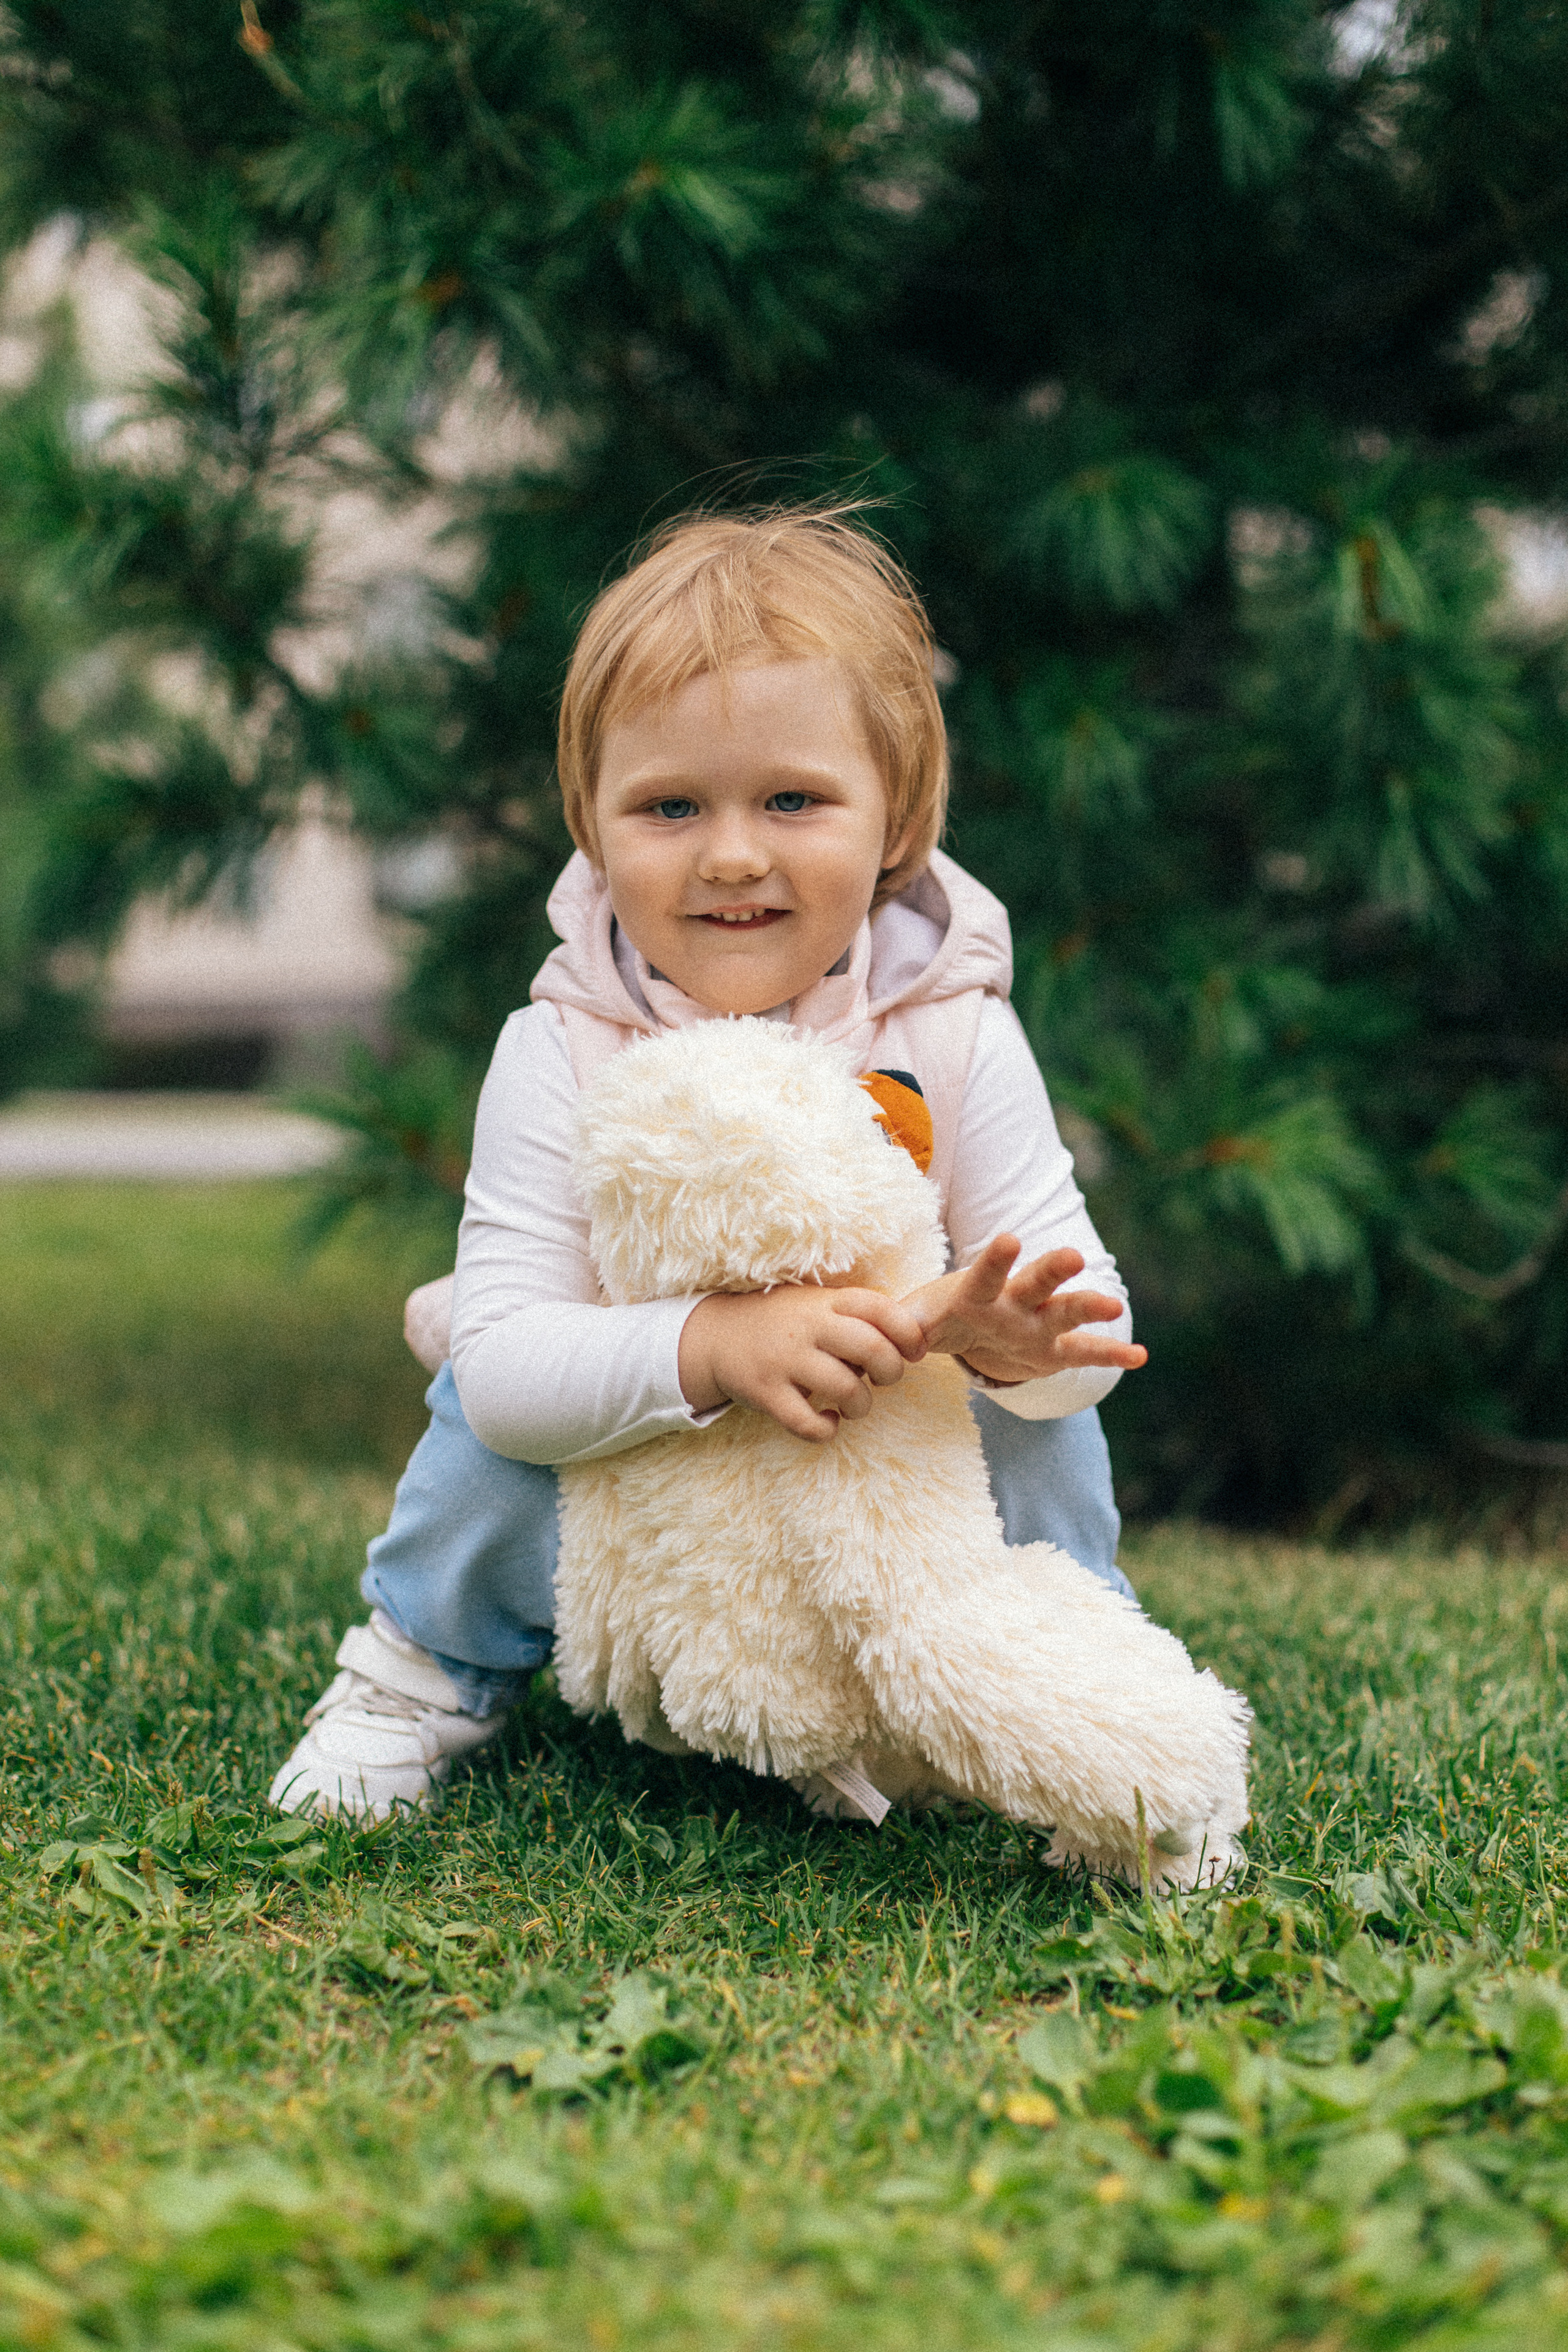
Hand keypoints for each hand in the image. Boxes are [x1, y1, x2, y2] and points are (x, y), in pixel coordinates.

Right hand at [678, 1282, 928, 1442]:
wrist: (717, 1336)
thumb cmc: (784, 1324)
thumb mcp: (818, 1305)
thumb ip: (859, 1316)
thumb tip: (913, 1340)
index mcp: (826, 1302)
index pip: (882, 1309)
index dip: (909, 1333)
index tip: (914, 1351)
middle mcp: (808, 1327)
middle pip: (872, 1347)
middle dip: (892, 1371)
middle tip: (885, 1379)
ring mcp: (786, 1360)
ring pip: (847, 1389)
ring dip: (862, 1405)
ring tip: (854, 1404)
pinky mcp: (766, 1393)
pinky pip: (809, 1423)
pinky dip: (827, 1429)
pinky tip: (828, 1421)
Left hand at [902, 1239, 1146, 1387]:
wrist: (970, 1327)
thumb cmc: (940, 1316)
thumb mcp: (917, 1320)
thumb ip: (900, 1329)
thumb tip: (887, 1351)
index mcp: (978, 1292)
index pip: (985, 1274)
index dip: (996, 1260)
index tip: (1009, 1239)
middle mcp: (1014, 1302)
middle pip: (1036, 1282)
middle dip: (1052, 1270)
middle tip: (1073, 1256)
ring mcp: (1038, 1324)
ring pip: (1065, 1311)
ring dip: (1090, 1307)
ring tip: (1115, 1305)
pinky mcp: (1054, 1350)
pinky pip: (1085, 1352)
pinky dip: (1112, 1353)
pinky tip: (1140, 1356)